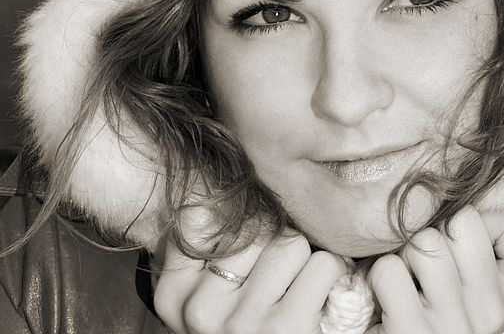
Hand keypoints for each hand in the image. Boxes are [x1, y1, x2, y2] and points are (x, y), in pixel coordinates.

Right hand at [153, 211, 348, 333]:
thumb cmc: (244, 327)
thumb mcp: (206, 294)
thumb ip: (205, 246)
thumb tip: (211, 183)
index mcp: (172, 298)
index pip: (198, 218)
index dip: (235, 225)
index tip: (244, 254)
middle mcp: (200, 311)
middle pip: (254, 229)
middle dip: (274, 244)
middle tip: (274, 281)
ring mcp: (242, 321)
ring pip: (291, 243)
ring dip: (304, 261)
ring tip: (293, 290)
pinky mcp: (288, 327)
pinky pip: (323, 264)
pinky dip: (331, 274)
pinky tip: (317, 297)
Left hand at [365, 207, 503, 333]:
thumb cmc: (439, 312)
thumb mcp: (479, 286)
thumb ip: (484, 243)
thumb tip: (471, 184)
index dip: (482, 222)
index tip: (463, 251)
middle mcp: (493, 312)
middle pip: (464, 220)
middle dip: (436, 232)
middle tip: (428, 266)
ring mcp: (454, 324)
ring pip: (425, 241)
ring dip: (404, 254)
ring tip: (407, 280)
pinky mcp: (412, 331)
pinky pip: (390, 270)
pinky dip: (377, 277)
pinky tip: (387, 298)